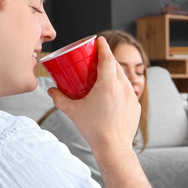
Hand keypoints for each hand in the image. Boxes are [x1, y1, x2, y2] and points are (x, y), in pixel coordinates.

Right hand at [49, 36, 139, 156]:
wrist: (114, 147)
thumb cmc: (93, 129)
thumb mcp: (73, 112)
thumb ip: (60, 100)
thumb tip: (51, 91)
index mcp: (108, 84)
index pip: (107, 57)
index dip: (104, 46)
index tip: (100, 40)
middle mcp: (123, 87)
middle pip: (116, 66)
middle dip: (108, 59)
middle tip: (98, 57)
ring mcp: (132, 97)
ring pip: (124, 78)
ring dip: (115, 73)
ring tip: (105, 74)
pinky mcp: (136, 106)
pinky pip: (128, 92)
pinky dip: (120, 88)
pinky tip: (113, 93)